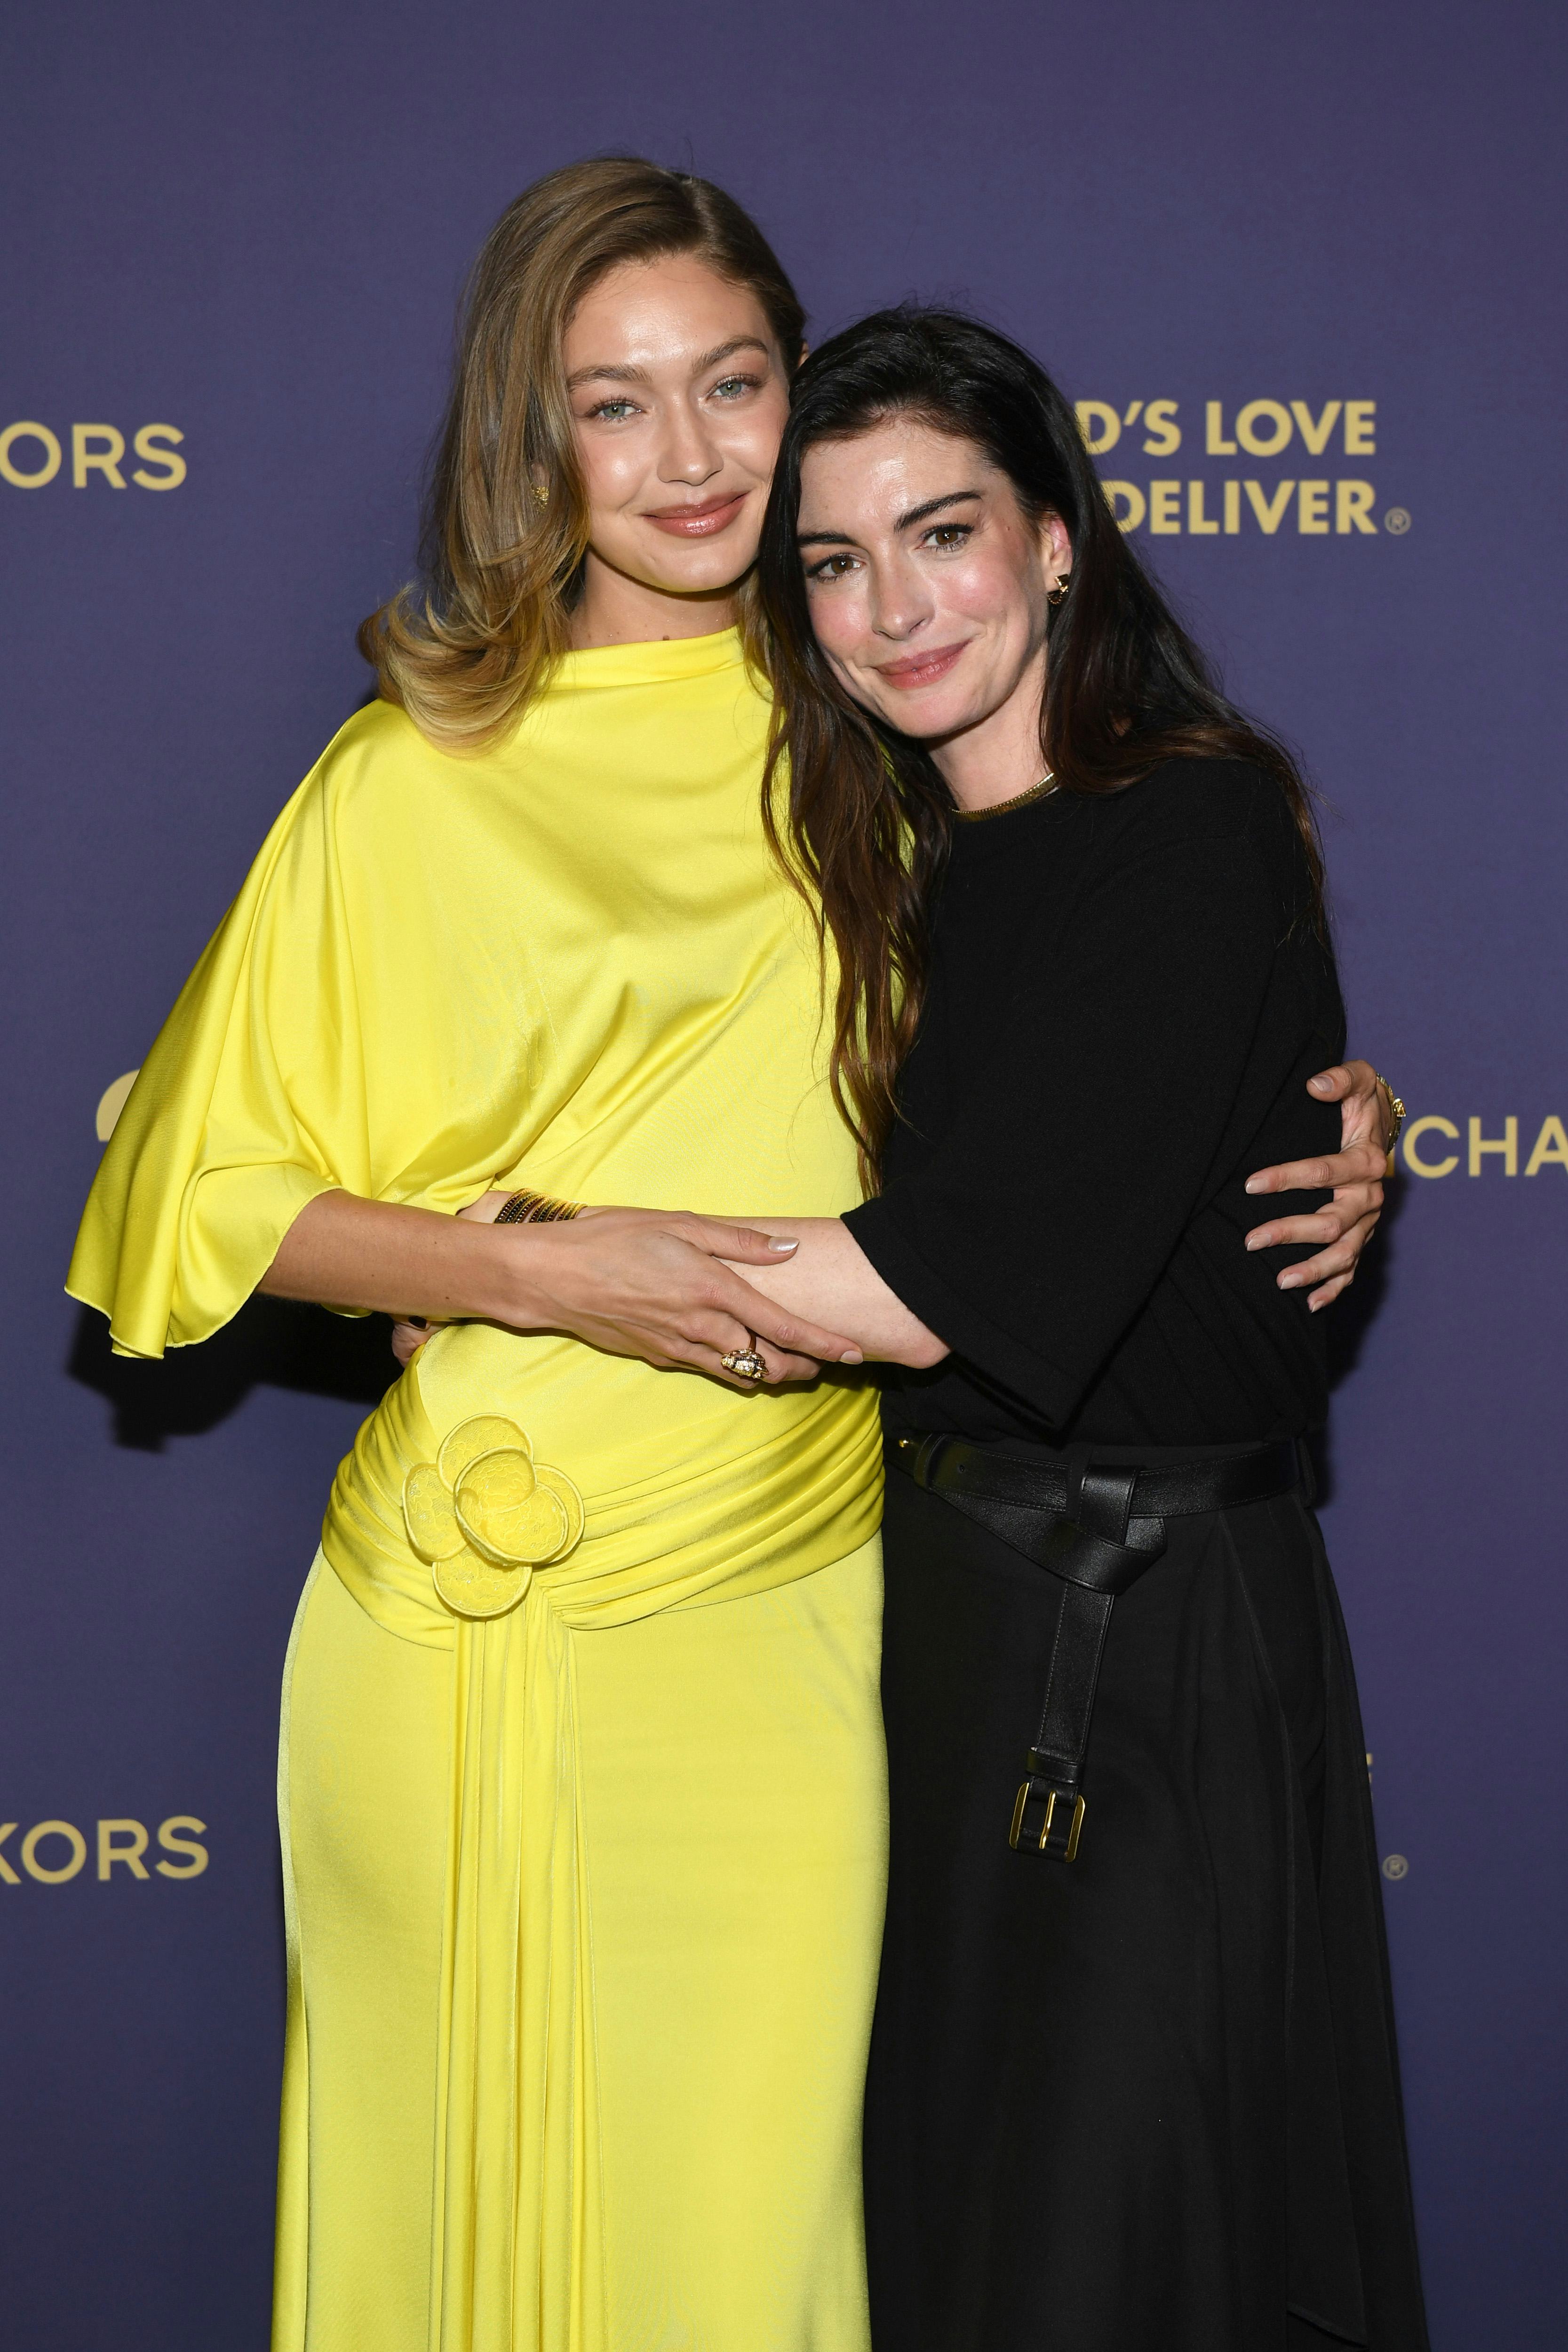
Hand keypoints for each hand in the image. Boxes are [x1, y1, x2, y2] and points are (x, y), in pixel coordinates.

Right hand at [393, 1200, 863, 1389]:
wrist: (550, 1277)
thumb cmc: (611, 1239)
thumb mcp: (679, 1224)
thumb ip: (738, 1242)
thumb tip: (787, 1251)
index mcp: (712, 1290)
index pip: (782, 1327)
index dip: (822, 1343)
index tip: (854, 1352)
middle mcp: (700, 1327)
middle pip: (768, 1363)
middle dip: (805, 1366)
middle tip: (829, 1359)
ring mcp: (677, 1349)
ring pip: (741, 1374)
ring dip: (773, 1373)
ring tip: (797, 1365)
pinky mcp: (657, 1357)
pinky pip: (709, 1369)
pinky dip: (736, 1369)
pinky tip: (741, 1355)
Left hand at [1242, 1059, 1389, 1309]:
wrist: (1384, 1128)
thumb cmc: (1363, 1103)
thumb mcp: (1361, 1080)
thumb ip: (1341, 1079)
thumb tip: (1315, 1085)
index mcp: (1365, 1161)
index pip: (1325, 1172)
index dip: (1287, 1178)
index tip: (1250, 1184)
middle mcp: (1370, 1197)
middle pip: (1331, 1222)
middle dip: (1290, 1232)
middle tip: (1250, 1240)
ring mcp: (1368, 1223)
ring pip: (1343, 1254)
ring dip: (1313, 1270)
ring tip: (1279, 1281)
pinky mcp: (1363, 1237)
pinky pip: (1352, 1270)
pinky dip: (1333, 1288)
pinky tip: (1310, 1304)